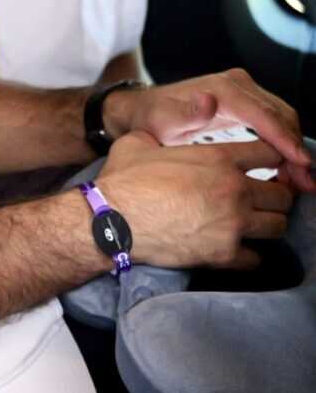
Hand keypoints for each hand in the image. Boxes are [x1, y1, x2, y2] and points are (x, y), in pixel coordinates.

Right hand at [100, 129, 295, 269]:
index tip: (264, 167)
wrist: (109, 223)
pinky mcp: (223, 255)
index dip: (271, 159)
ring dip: (268, 223)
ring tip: (253, 223)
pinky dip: (250, 254)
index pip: (271, 153)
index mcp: (219, 158)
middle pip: (283, 193)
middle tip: (261, 198)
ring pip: (278, 225)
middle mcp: (234, 190)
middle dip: (275, 195)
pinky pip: (256, 258)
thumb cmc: (122, 181)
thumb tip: (160, 134)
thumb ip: (162, 135)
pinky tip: (237, 248)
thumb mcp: (140, 141)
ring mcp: (232, 225)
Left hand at [109, 69, 314, 191]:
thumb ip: (184, 115)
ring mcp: (244, 92)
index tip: (300, 163)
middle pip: (281, 116)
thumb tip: (208, 102)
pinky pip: (274, 122)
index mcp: (223, 89)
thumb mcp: (161, 120)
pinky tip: (287, 168)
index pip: (264, 114)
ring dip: (294, 148)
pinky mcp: (246, 104)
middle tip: (305, 182)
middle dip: (295, 149)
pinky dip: (285, 143)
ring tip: (300, 180)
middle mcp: (238, 85)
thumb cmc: (150, 119)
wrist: (141, 111)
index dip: (285, 139)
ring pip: (282, 119)